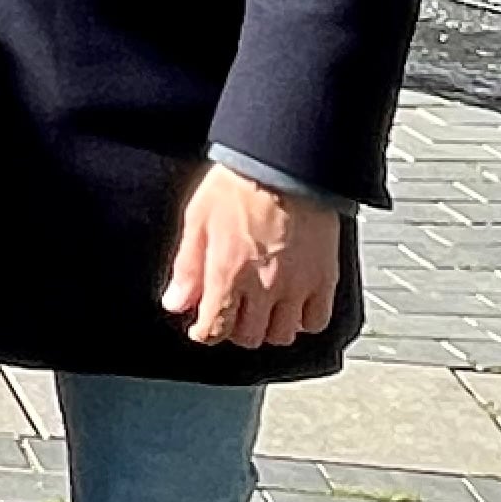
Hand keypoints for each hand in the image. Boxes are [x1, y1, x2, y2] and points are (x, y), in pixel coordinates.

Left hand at [161, 166, 342, 348]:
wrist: (283, 164)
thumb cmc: (238, 184)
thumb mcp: (197, 220)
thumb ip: (187, 267)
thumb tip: (175, 302)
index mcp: (228, 273)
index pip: (215, 328)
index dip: (205, 334)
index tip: (202, 329)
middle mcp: (264, 286)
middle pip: (250, 336)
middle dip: (234, 331)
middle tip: (230, 316)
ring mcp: (297, 285)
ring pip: (283, 335)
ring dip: (268, 329)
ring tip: (259, 312)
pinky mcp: (324, 278)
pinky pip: (317, 320)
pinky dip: (303, 321)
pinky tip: (292, 308)